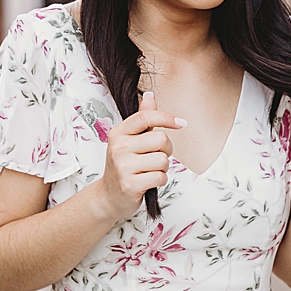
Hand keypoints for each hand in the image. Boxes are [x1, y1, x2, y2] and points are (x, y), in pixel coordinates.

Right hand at [102, 91, 181, 218]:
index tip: (181, 124)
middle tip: (156, 157)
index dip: (167, 118)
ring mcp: (122, 167)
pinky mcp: (129, 185)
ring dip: (163, 167)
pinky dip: (160, 180)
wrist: (109, 196)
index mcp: (118, 133)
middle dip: (166, 149)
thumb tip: (149, 95)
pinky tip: (148, 181)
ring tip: (149, 170)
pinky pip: (161, 176)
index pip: (146, 117)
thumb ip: (142, 120)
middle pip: (161, 139)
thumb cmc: (124, 165)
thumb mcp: (129, 140)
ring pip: (163, 160)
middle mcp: (118, 148)